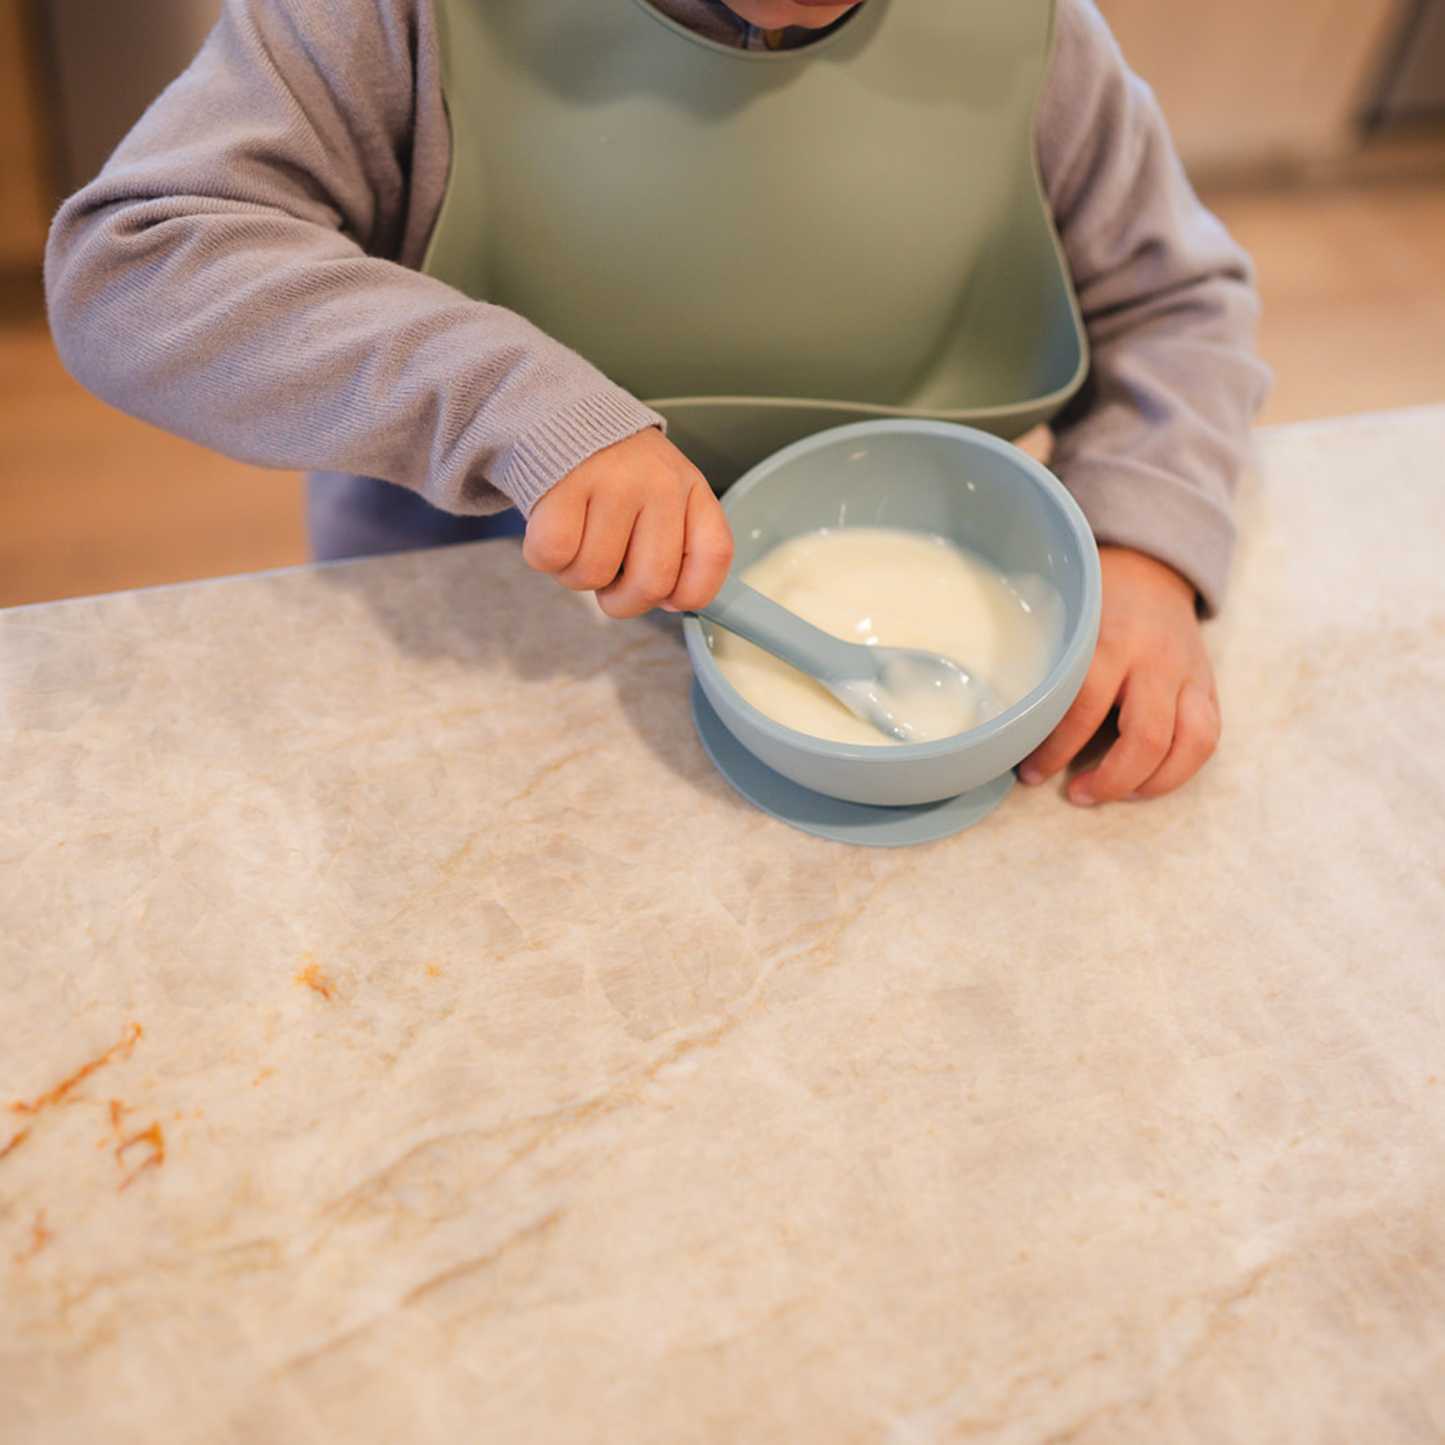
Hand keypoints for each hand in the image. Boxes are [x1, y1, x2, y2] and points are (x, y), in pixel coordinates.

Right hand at [522, 428, 732, 618]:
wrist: (560, 412)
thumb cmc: (612, 469)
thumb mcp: (663, 493)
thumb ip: (674, 543)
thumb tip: (670, 600)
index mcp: (691, 489)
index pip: (714, 555)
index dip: (690, 593)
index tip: (668, 597)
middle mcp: (660, 483)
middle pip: (651, 584)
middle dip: (621, 600)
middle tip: (608, 577)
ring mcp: (614, 482)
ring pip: (594, 575)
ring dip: (575, 574)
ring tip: (577, 539)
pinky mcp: (564, 484)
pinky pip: (554, 556)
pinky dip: (545, 557)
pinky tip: (553, 528)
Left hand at [1018, 546, 1220, 804]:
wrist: (1147, 571)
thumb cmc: (1094, 605)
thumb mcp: (1067, 627)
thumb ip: (1050, 670)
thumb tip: (1011, 730)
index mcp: (1110, 644)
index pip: (1082, 710)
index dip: (1054, 752)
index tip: (1030, 774)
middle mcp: (1155, 662)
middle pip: (1146, 738)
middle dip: (1109, 779)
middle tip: (1077, 794)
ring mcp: (1189, 675)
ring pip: (1190, 744)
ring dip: (1153, 783)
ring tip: (1118, 793)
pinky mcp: (1209, 687)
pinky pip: (1208, 738)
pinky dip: (1180, 769)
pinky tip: (1147, 779)